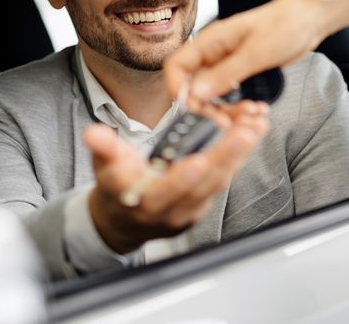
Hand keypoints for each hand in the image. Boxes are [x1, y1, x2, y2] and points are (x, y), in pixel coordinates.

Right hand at [82, 101, 269, 254]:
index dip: (179, 180)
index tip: (196, 162)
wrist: (123, 220)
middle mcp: (170, 212)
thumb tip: (93, 133)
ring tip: (255, 127)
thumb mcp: (104, 167)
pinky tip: (251, 135)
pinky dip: (239, 157)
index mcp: (143, 202)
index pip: (163, 194)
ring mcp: (190, 211)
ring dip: (239, 154)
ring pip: (218, 182)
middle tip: (245, 132)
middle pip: (202, 185)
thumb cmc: (116, 188)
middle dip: (225, 157)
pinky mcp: (203, 205)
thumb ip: (103, 149)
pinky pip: (223, 180)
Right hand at [165, 0, 348, 104]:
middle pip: (194, 86)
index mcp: (210, 41)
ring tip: (250, 115)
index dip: (179, 90)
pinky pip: (232, 95)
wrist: (310, 18)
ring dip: (226, 109)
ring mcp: (228, 63)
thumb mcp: (256, 52)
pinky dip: (240, 105)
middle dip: (207, 107)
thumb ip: (225, 74)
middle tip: (226, 122)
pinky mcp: (243, 72)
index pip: (177, 67)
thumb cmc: (285, 24)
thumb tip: (195, 93)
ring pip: (214, 95)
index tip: (193, 110)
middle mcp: (214, 53)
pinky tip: (257, 109)